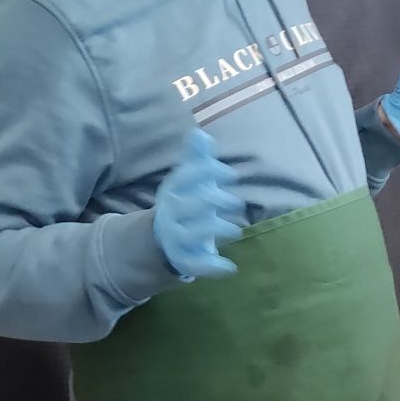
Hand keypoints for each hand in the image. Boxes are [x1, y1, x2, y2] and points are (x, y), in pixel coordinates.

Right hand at [152, 129, 241, 280]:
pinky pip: (196, 265)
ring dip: (216, 230)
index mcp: (173, 191)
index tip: (230, 174)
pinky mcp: (184, 260)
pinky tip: (230, 267)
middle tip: (235, 203)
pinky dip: (213, 267)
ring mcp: (176, 238)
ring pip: (194, 234)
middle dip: (214, 201)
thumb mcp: (188, 180)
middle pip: (190, 206)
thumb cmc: (185, 201)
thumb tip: (199, 133)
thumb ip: (196, 158)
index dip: (207, 173)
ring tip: (236, 230)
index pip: (185, 177)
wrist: (164, 238)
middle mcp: (172, 213)